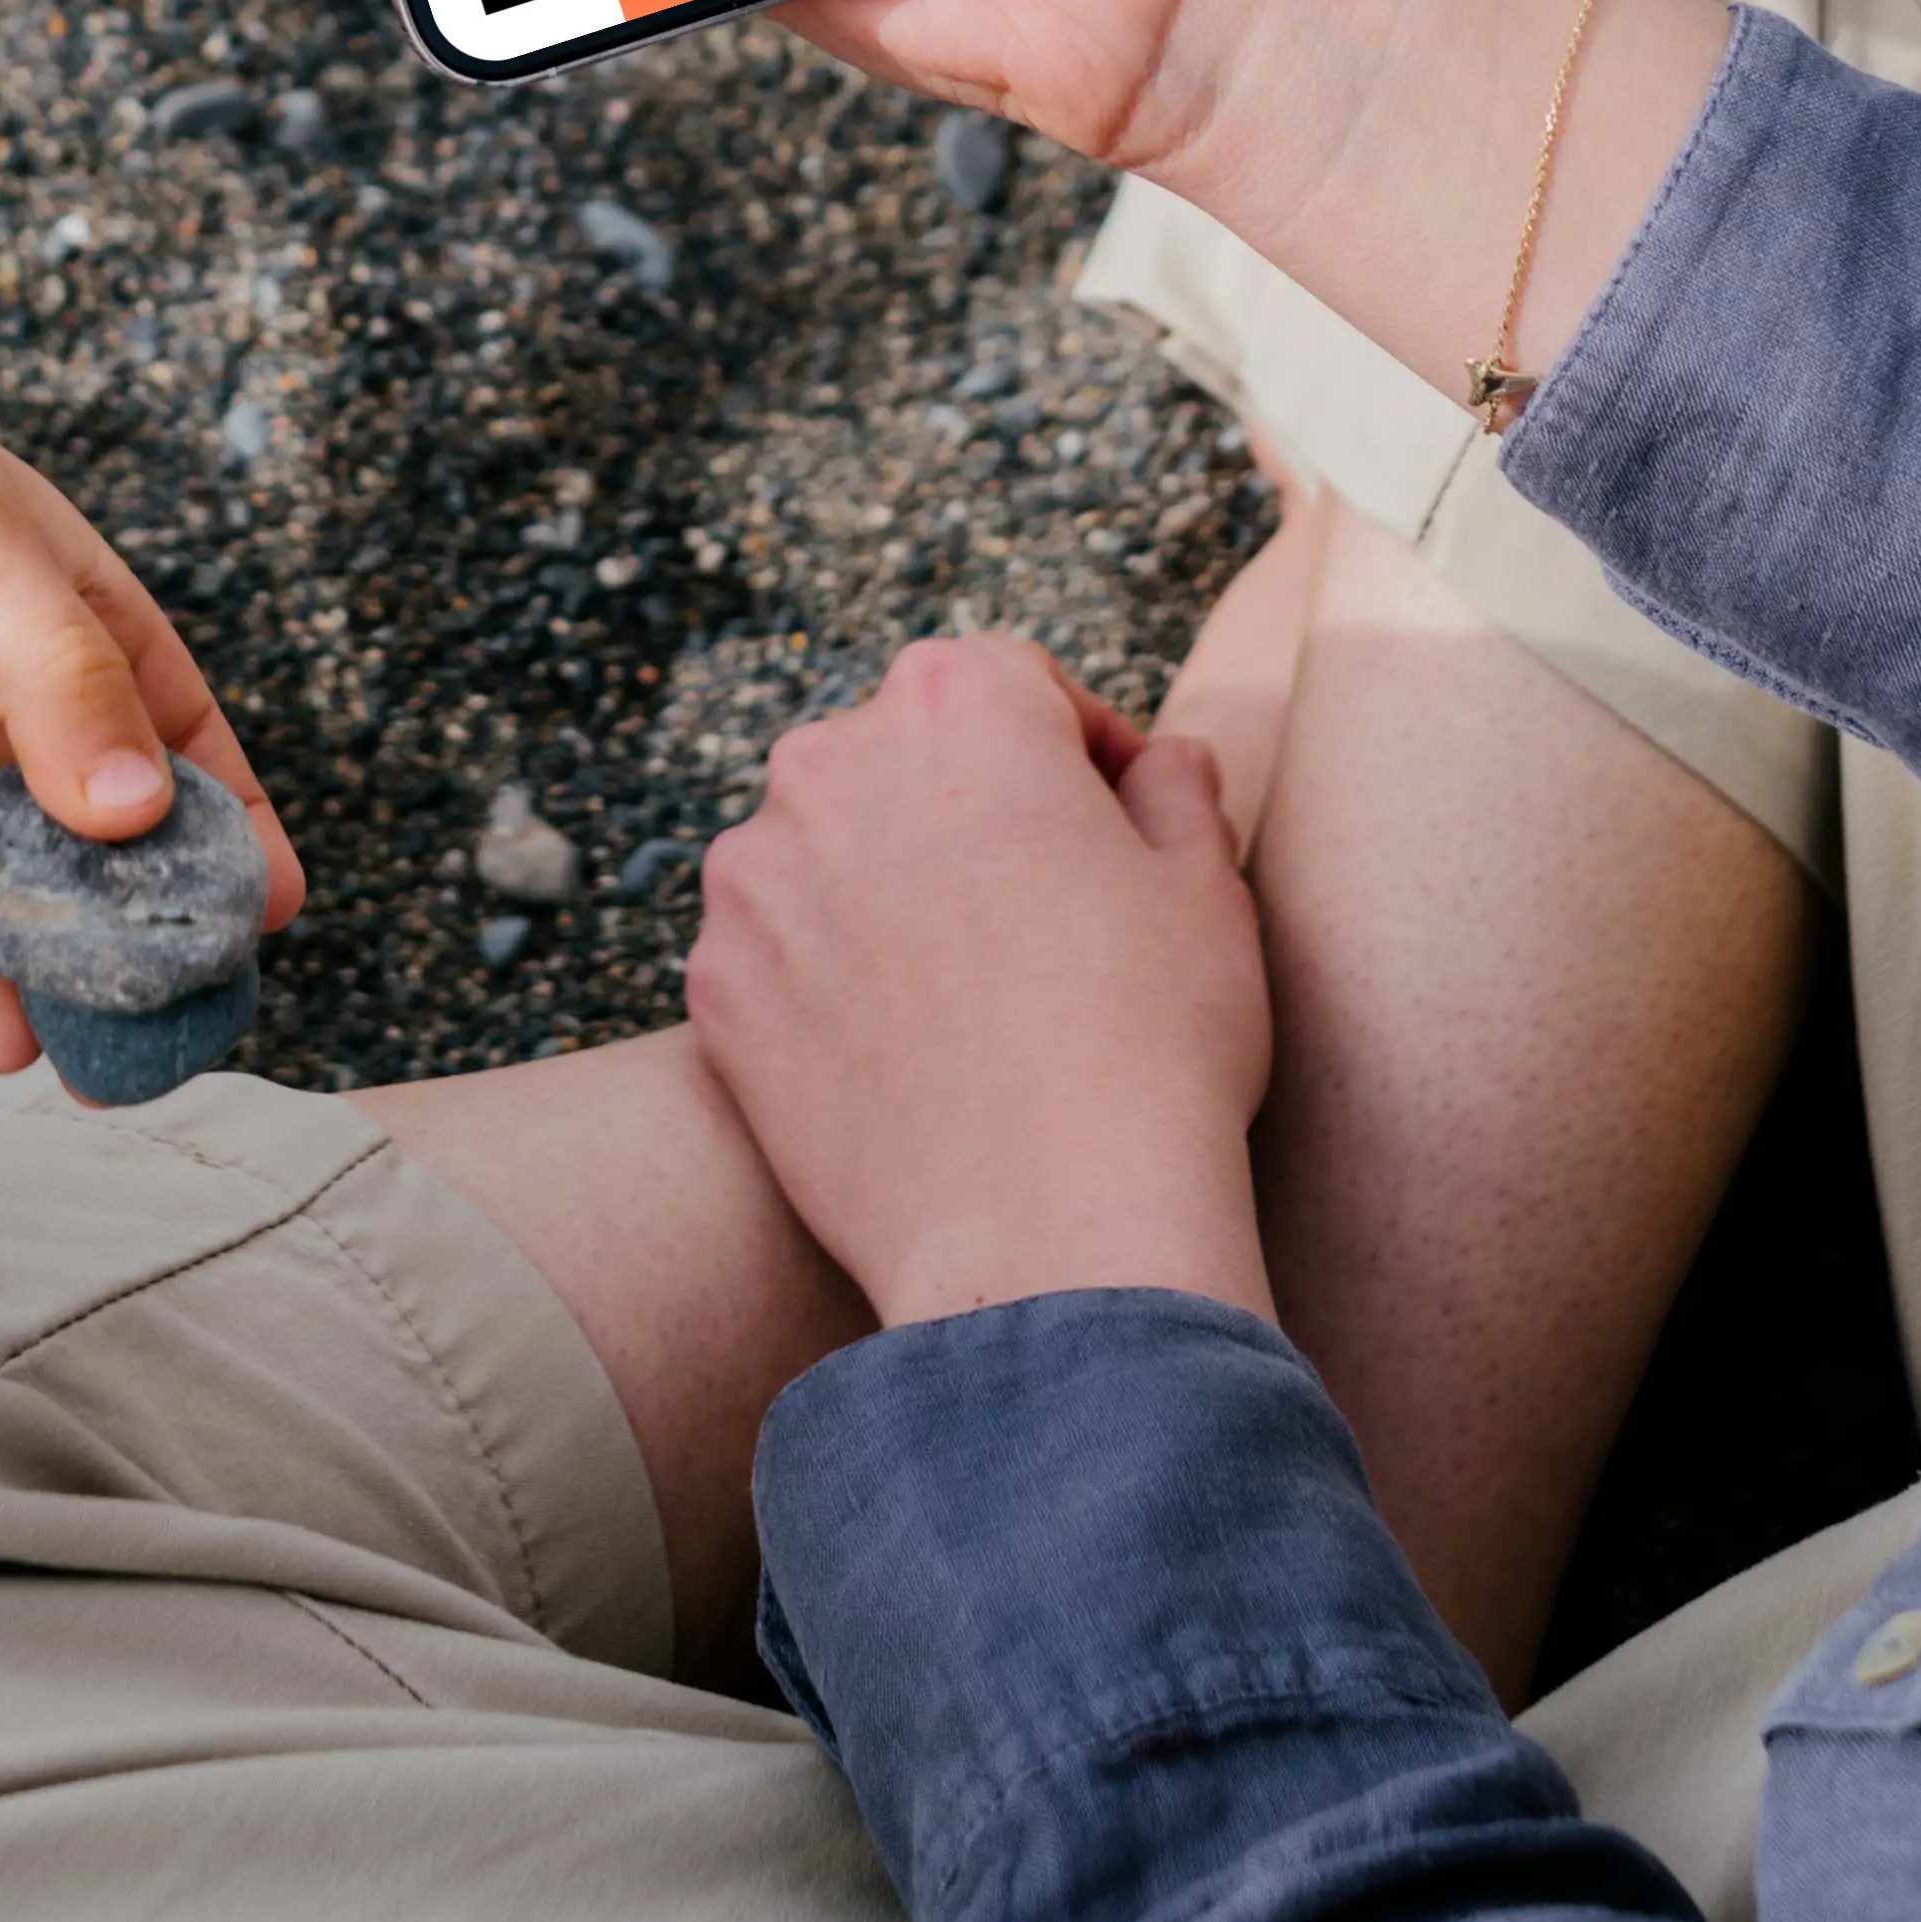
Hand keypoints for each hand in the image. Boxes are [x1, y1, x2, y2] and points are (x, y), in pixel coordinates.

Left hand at [0, 312, 305, 1071]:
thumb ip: (59, 681)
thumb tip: (141, 812)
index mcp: (72, 619)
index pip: (174, 735)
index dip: (225, 822)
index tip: (262, 916)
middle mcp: (0, 695)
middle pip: (77, 838)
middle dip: (107, 939)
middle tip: (134, 1039)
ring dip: (1, 966)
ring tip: (15, 1048)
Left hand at [684, 636, 1272, 1328]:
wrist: (1046, 1232)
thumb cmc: (1151, 1045)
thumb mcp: (1207, 890)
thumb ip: (1176, 792)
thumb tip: (1159, 763)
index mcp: (959, 701)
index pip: (1018, 689)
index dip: (1082, 758)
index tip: (1117, 832)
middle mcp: (832, 760)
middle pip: (908, 760)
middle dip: (970, 816)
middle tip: (1043, 919)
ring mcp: (754, 875)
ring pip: (829, 854)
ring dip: (886, 893)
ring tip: (965, 997)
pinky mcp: (713, 985)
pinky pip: (776, 956)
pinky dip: (826, 985)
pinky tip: (898, 1056)